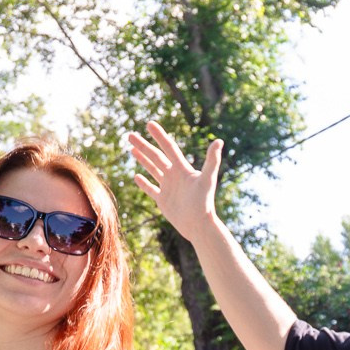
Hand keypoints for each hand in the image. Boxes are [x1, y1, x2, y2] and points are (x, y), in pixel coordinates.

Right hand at [124, 122, 224, 244]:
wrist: (199, 225)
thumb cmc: (204, 203)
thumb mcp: (208, 179)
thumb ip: (212, 160)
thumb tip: (219, 141)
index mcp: (182, 168)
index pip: (169, 147)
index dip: (159, 135)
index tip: (149, 124)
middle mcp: (174, 176)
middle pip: (156, 156)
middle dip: (143, 145)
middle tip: (130, 135)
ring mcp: (168, 187)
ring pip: (153, 169)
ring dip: (142, 159)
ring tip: (132, 149)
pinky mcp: (163, 200)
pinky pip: (151, 189)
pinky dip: (144, 183)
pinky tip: (136, 176)